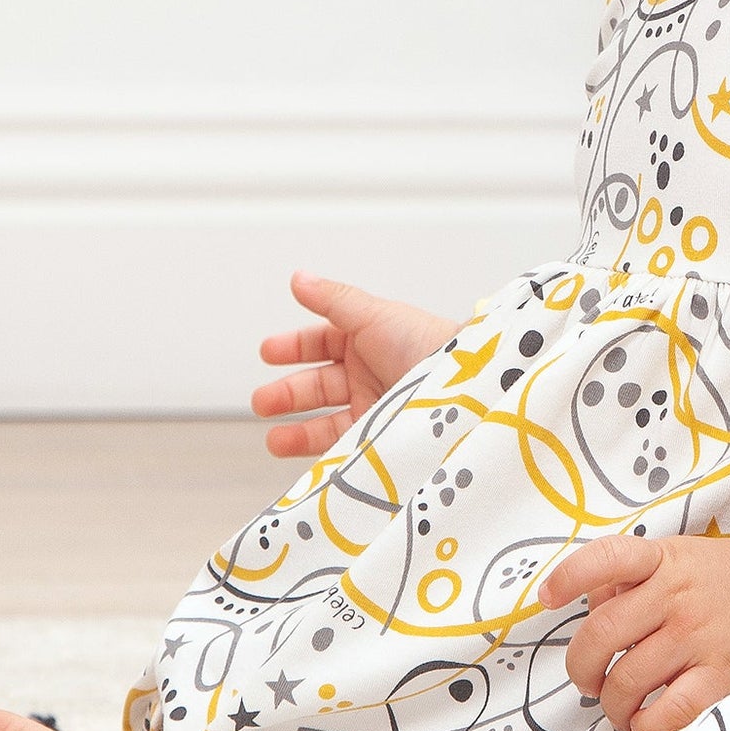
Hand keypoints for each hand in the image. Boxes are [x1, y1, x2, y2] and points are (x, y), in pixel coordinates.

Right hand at [252, 270, 462, 458]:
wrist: (466, 388)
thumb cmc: (428, 346)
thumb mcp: (375, 316)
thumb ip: (332, 300)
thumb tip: (299, 278)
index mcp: (369, 338)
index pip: (322, 341)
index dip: (294, 347)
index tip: (267, 352)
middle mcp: (371, 372)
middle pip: (319, 383)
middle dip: (288, 392)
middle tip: (262, 401)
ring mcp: (375, 406)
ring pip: (326, 419)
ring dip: (297, 428)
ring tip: (273, 438)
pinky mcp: (379, 437)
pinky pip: (342, 446)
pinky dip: (318, 451)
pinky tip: (301, 453)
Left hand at [538, 534, 729, 730]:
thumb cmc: (716, 581)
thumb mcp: (671, 558)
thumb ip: (626, 579)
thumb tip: (588, 609)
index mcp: (662, 561)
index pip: (607, 559)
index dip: (569, 577)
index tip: (547, 598)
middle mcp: (677, 596)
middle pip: (601, 636)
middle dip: (581, 668)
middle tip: (589, 680)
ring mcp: (699, 637)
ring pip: (627, 681)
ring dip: (611, 704)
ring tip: (620, 706)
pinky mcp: (722, 676)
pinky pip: (668, 712)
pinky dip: (646, 725)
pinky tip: (647, 720)